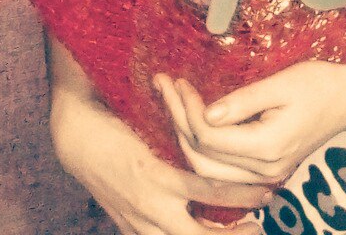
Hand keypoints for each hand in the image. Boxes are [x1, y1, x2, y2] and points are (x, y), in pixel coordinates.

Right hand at [51, 94, 267, 234]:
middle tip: (260, 227)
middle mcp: (150, 207)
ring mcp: (138, 222)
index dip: (242, 195)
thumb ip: (185, 138)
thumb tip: (220, 129)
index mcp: (158, 178)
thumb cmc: (120, 121)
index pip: (210, 193)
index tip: (267, 191)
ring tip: (242, 234)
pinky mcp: (129, 228)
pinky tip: (203, 233)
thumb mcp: (154, 124)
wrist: (78, 139)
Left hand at [156, 61, 345, 186]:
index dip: (188, 110)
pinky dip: (203, 147)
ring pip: (208, 169)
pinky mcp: (266, 169)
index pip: (210, 137)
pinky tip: (193, 122)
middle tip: (167, 87)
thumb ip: (242, 101)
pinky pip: (222, 169)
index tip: (179, 81)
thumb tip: (206, 113)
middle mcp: (265, 170)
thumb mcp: (281, 83)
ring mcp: (266, 175)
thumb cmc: (318, 83)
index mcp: (268, 147)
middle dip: (179, 122)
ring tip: (174, 102)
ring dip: (186, 136)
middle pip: (203, 158)